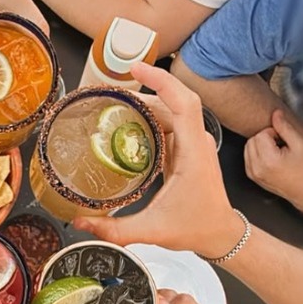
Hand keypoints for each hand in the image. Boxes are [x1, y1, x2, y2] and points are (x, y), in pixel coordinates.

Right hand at [73, 63, 242, 257]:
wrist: (221, 235)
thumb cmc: (197, 228)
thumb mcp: (153, 231)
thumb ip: (115, 230)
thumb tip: (81, 222)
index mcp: (193, 153)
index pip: (183, 102)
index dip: (161, 81)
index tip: (137, 68)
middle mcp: (196, 143)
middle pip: (173, 101)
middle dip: (143, 90)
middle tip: (112, 90)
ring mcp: (194, 144)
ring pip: (171, 110)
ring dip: (145, 102)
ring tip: (116, 103)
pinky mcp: (187, 150)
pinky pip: (170, 122)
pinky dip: (150, 117)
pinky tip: (129, 121)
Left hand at [245, 111, 302, 207]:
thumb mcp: (300, 145)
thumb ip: (285, 128)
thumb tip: (275, 114)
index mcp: (268, 160)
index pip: (261, 134)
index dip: (274, 133)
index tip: (284, 141)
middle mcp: (257, 168)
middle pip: (252, 139)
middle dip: (266, 138)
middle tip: (281, 146)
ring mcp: (252, 173)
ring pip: (248, 147)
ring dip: (260, 145)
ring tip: (277, 152)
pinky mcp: (251, 176)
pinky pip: (248, 156)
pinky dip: (257, 154)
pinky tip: (271, 159)